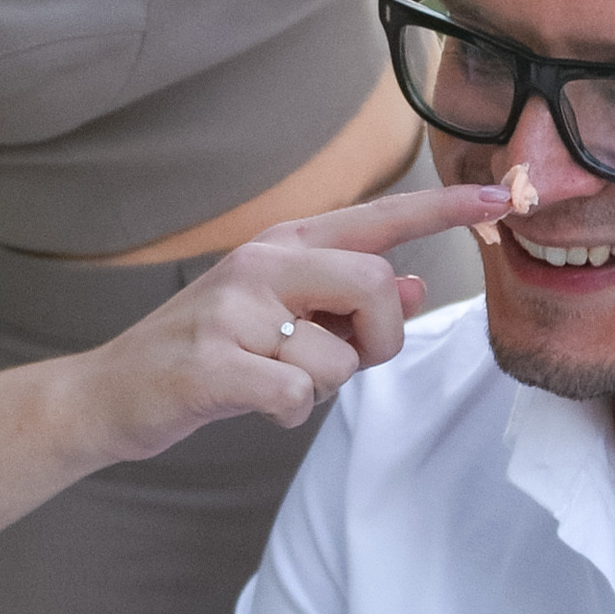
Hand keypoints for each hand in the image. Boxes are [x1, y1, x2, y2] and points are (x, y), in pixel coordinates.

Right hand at [83, 183, 506, 465]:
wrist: (110, 393)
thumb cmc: (208, 355)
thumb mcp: (279, 316)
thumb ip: (344, 299)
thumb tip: (412, 281)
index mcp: (283, 245)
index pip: (378, 218)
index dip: (444, 211)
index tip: (504, 199)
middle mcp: (260, 263)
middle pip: (375, 285)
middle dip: (378, 339)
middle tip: (343, 359)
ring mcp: (233, 309)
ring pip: (338, 357)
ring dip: (322, 387)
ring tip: (273, 381)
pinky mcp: (213, 362)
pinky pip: (298, 394)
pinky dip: (289, 413)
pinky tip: (255, 405)